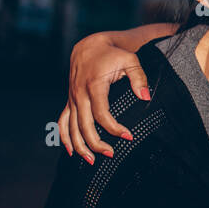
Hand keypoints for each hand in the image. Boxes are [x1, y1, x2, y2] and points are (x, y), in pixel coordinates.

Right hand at [59, 32, 149, 162]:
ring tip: (92, 161)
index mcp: (93, 86)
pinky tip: (71, 152)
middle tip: (112, 154)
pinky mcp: (70, 100)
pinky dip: (64, 137)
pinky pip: (63, 121)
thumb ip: (139, 77)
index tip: (128, 136)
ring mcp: (72, 98)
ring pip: (71, 128)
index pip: (101, 113)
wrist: (90, 46)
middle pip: (84, 125)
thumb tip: (146, 96)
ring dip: (79, 146)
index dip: (113, 128)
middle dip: (96, 143)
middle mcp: (79, 94)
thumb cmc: (113, 53)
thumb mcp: (130, 60)